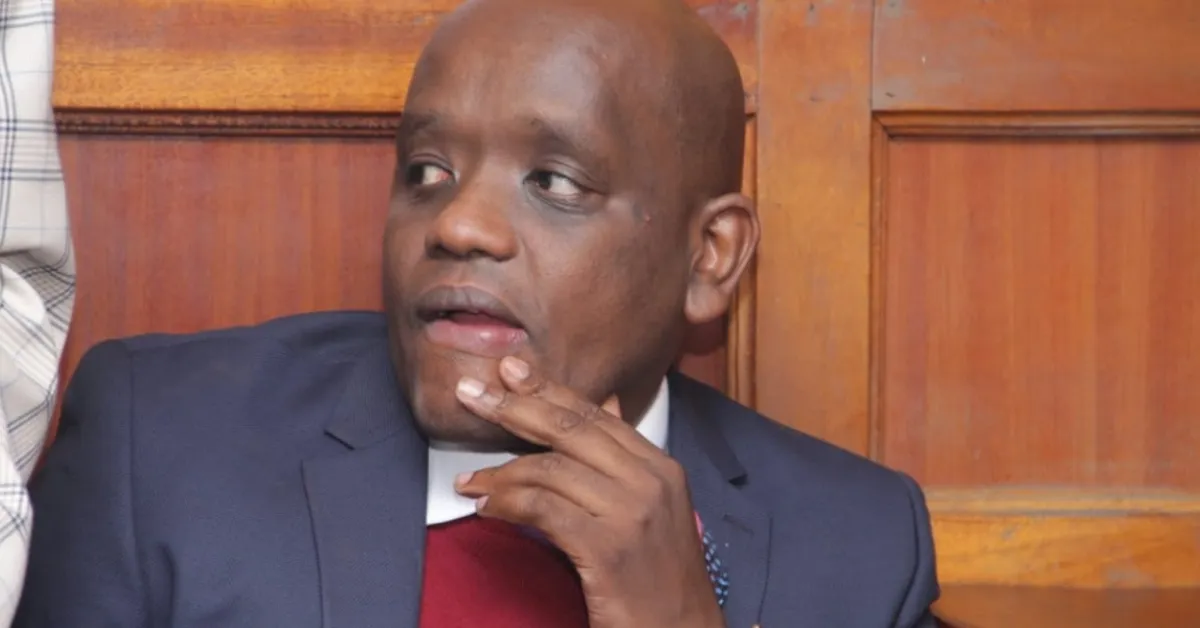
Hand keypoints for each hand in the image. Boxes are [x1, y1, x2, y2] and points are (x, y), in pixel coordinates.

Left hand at [453, 357, 724, 627]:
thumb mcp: (653, 508)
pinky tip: (486, 509)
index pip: (595, 416)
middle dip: (516, 409)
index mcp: (661, 466)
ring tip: (469, 481)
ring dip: (501, 473)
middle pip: (571, 430)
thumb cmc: (660, 578)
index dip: (549, 390)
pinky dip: (508, 505)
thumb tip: (605, 402)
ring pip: (552, 469)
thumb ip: (624, 456)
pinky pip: (544, 510)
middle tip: (474, 396)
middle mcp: (651, 481)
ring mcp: (632, 513)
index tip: (510, 372)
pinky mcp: (609, 548)